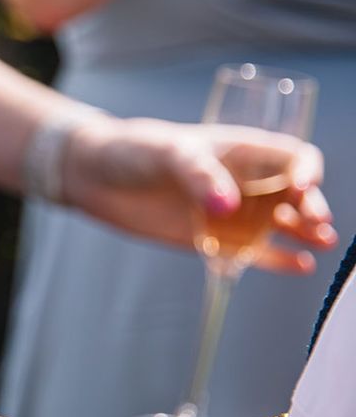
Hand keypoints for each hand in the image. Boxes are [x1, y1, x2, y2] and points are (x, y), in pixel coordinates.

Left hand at [62, 115, 334, 272]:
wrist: (94, 176)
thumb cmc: (133, 150)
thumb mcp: (168, 153)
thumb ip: (198, 176)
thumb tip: (227, 208)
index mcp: (241, 149)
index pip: (292, 156)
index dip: (306, 170)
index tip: (303, 186)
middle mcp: (243, 180)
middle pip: (292, 194)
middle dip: (311, 206)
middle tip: (317, 222)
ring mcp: (229, 212)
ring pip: (279, 223)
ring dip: (304, 232)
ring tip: (322, 242)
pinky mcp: (210, 239)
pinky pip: (251, 252)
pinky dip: (277, 259)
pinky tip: (300, 266)